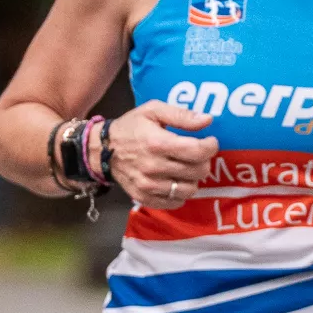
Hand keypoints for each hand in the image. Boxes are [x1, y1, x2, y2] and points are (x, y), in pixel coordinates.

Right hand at [105, 100, 221, 207]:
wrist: (101, 150)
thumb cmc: (130, 127)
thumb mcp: (153, 111)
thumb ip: (181, 115)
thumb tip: (207, 120)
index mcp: (157, 143)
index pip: (197, 152)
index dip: (210, 147)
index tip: (210, 142)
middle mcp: (154, 167)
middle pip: (197, 172)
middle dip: (204, 161)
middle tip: (197, 154)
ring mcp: (149, 186)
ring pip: (190, 190)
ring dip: (193, 179)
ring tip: (187, 168)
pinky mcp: (144, 198)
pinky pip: (175, 202)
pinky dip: (180, 193)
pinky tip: (176, 181)